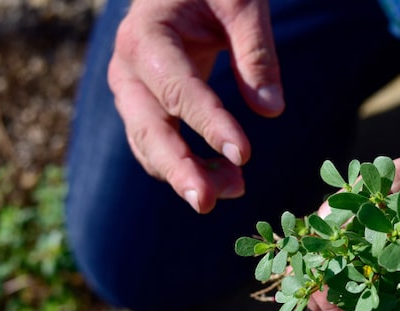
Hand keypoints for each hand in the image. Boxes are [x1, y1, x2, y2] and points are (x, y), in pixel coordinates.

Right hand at [108, 0, 284, 212]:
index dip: (211, 125)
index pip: (179, 90)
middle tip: (208, 202)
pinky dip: (186, 167)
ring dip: (187, 174)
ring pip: (150, 146)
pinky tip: (224, 179)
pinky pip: (158, 146)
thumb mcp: (241, 1)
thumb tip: (272, 109)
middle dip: (179, 169)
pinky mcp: (145, 107)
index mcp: (146, 37)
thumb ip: (255, 51)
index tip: (244, 155)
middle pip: (149, 129)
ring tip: (234, 190)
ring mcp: (131, 92)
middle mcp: (128, 69)